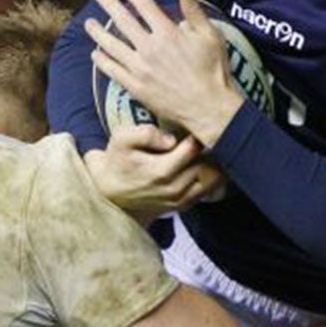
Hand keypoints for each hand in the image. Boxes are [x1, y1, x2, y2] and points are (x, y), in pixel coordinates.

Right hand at [83, 122, 229, 221]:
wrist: (110, 192)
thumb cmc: (117, 161)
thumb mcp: (121, 139)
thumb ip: (146, 133)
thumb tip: (171, 139)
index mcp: (161, 171)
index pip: (194, 149)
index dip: (199, 133)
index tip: (199, 121)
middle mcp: (175, 188)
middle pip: (208, 164)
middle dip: (211, 147)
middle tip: (210, 131)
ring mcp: (180, 199)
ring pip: (213, 179)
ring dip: (215, 162)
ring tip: (210, 147)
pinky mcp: (183, 204)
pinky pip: (209, 189)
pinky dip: (212, 175)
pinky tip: (206, 161)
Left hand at [84, 0, 245, 147]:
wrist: (209, 108)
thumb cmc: (214, 70)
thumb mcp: (210, 35)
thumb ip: (194, 10)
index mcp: (168, 33)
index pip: (145, 7)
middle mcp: (150, 48)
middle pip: (123, 21)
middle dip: (109, 5)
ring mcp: (140, 69)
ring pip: (112, 46)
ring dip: (98, 33)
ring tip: (89, 23)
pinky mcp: (136, 88)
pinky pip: (113, 71)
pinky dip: (102, 61)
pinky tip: (95, 54)